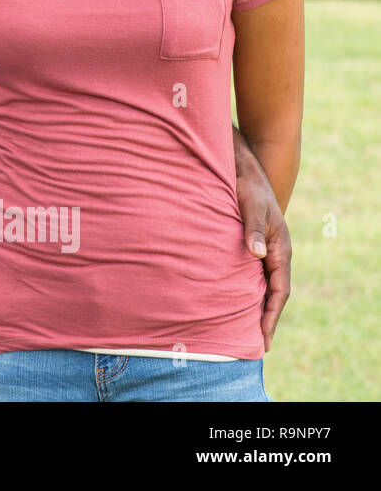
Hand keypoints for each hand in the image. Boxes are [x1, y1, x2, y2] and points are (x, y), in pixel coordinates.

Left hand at [234, 158, 291, 350]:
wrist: (243, 171)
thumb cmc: (247, 189)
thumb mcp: (251, 208)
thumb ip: (252, 230)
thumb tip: (257, 255)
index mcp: (280, 249)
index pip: (279, 290)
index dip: (271, 314)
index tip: (263, 335)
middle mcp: (274, 254)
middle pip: (273, 293)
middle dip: (266, 318)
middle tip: (257, 344)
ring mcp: (264, 251)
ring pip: (263, 285)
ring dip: (257, 307)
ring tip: (246, 330)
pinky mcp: (251, 246)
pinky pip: (252, 275)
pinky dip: (247, 291)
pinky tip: (235, 301)